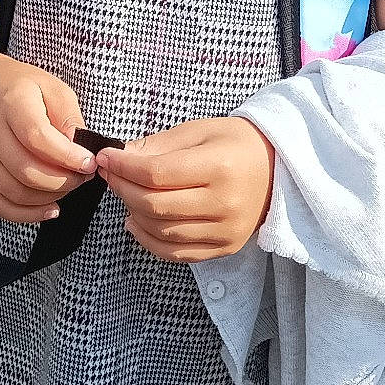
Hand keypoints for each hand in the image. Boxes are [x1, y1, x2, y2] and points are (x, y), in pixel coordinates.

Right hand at [0, 59, 96, 225]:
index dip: (67, 157)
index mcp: (11, 104)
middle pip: (25, 171)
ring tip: (69, 186)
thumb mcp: (54, 89)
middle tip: (83, 176)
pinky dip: (27, 214)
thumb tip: (80, 152)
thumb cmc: (25, 90)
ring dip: (49, 197)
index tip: (89, 163)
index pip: (37, 138)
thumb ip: (69, 119)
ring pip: (15, 192)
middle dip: (63, 181)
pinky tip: (50, 209)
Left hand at [97, 117, 274, 261]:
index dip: (123, 167)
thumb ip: (158, 146)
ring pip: (161, 232)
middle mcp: (224, 203)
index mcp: (219, 167)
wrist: (278, 169)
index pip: (156, 174)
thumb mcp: (199, 131)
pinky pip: (176, 253)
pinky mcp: (225, 247)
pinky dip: (148, 241)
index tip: (106, 158)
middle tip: (111, 174)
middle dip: (122, 188)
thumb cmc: (235, 144)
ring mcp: (226, 230)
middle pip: (154, 205)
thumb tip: (119, 158)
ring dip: (132, 213)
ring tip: (125, 194)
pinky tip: (136, 222)